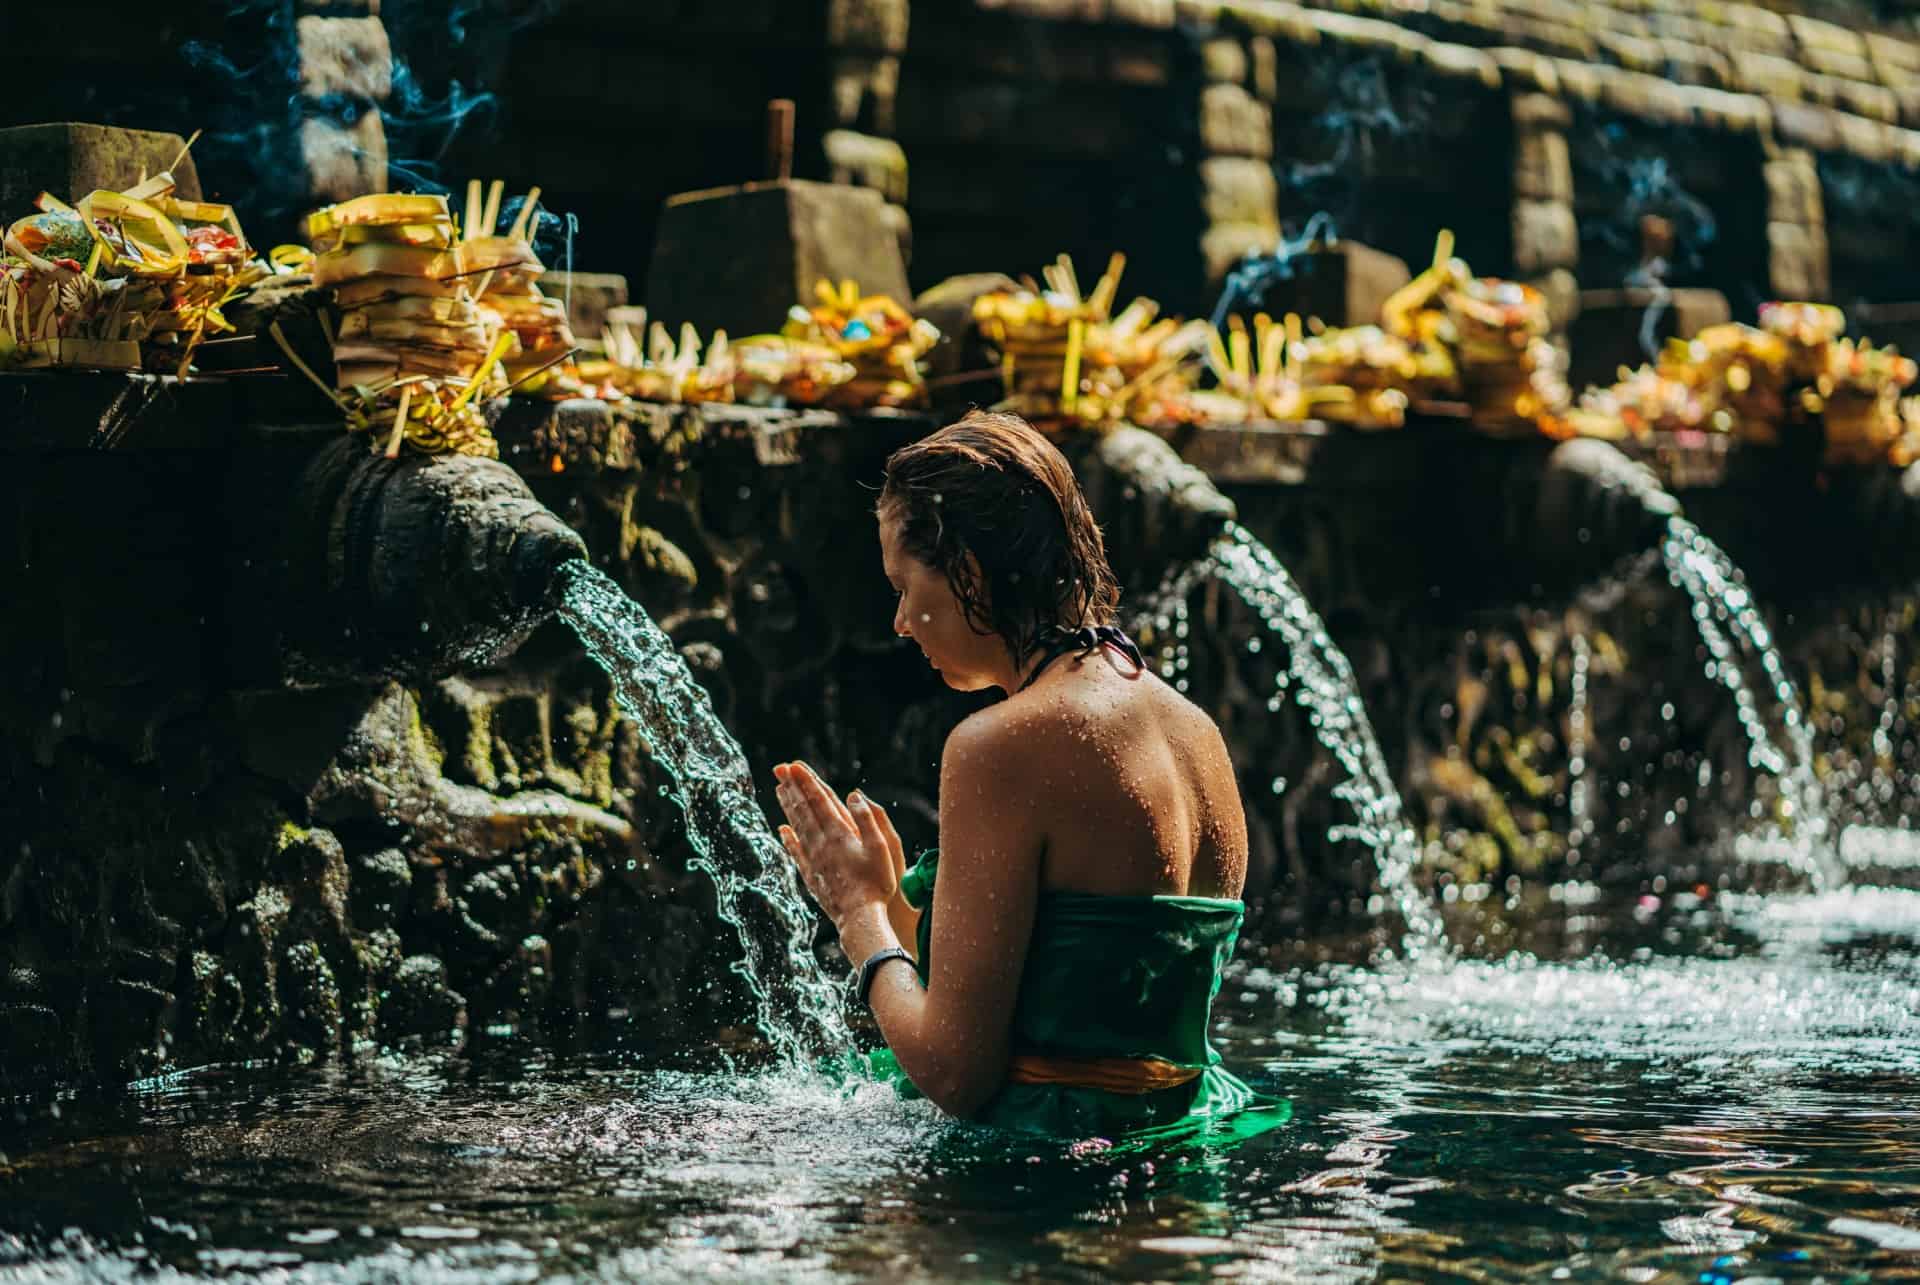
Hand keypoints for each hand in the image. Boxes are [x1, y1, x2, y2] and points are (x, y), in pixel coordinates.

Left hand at [773, 760, 900, 930]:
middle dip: (792, 787)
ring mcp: (814, 859)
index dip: (807, 782)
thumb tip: (853, 794)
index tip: (794, 766)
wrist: (860, 917)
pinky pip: (796, 852)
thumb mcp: (882, 846)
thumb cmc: (877, 883)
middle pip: (804, 810)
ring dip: (788, 807)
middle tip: (780, 769)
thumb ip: (868, 819)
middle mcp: (822, 843)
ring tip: (779, 790)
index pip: (819, 801)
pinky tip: (782, 830)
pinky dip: (788, 839)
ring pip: (797, 827)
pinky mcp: (812, 875)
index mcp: (840, 834)